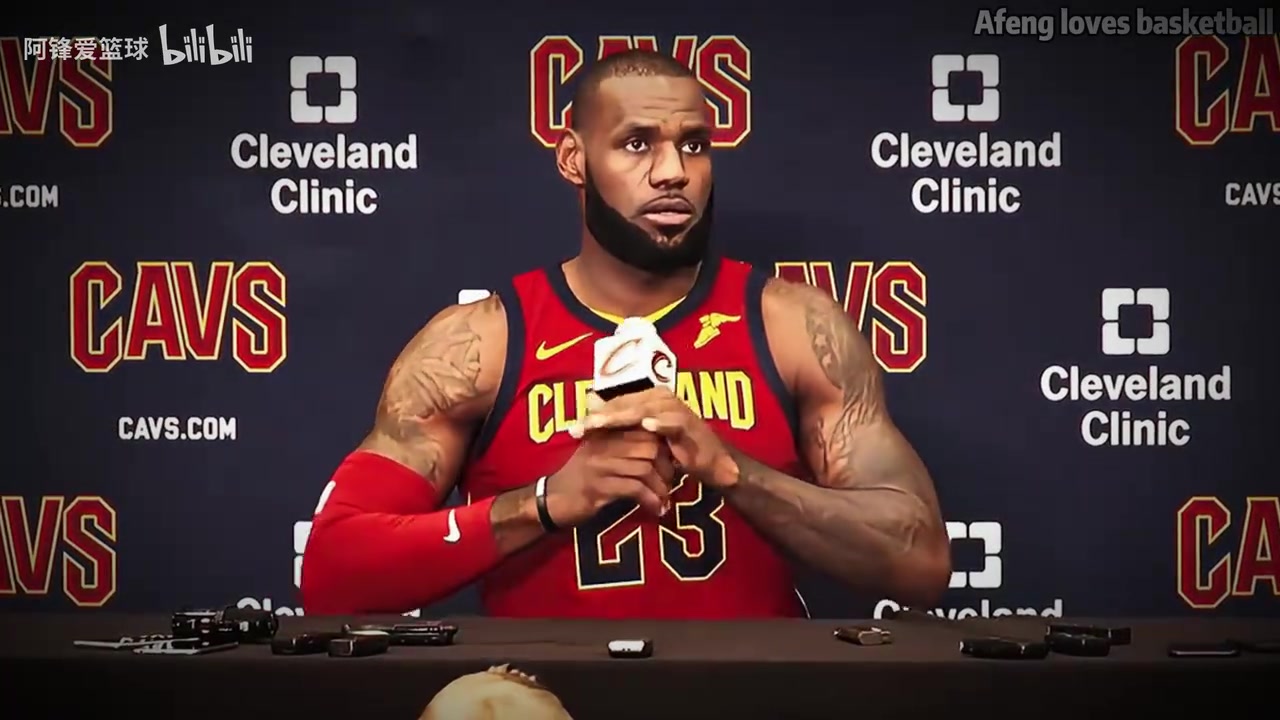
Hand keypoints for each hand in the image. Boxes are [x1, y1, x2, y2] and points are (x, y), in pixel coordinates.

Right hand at [544, 396, 675, 526]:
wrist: (549, 500)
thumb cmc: (577, 479)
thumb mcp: (599, 456)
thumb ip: (622, 447)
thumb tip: (657, 448)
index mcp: (605, 433)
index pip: (644, 429)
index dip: (663, 446)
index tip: (670, 463)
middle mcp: (603, 445)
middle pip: (650, 447)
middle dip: (666, 468)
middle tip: (670, 484)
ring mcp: (599, 465)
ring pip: (645, 469)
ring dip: (660, 487)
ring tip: (664, 500)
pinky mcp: (598, 487)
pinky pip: (634, 489)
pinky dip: (650, 500)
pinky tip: (655, 509)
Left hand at [570, 387, 738, 488]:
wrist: (711, 463)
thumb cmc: (675, 449)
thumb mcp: (643, 438)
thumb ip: (620, 421)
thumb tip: (589, 402)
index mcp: (649, 398)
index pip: (617, 404)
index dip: (594, 415)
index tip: (574, 430)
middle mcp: (661, 398)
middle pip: (625, 405)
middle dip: (601, 417)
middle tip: (581, 428)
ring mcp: (676, 409)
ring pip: (643, 410)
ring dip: (622, 417)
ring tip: (601, 424)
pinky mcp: (689, 424)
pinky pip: (672, 422)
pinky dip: (660, 422)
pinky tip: (645, 425)